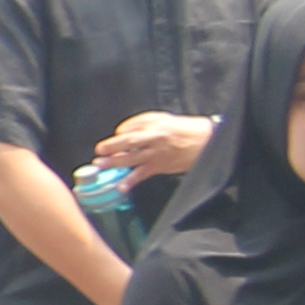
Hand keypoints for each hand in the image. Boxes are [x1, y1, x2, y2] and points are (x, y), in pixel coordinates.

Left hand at [95, 112, 215, 180]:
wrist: (206, 142)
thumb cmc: (183, 129)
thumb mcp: (162, 118)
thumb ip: (142, 123)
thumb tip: (122, 132)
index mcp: (153, 124)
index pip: (129, 128)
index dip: (118, 134)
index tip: (113, 139)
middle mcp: (153, 138)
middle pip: (128, 142)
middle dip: (111, 146)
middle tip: (99, 150)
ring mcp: (156, 153)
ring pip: (131, 158)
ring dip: (114, 162)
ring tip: (100, 164)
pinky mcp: (160, 166)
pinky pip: (142, 174)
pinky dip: (131, 181)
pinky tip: (121, 187)